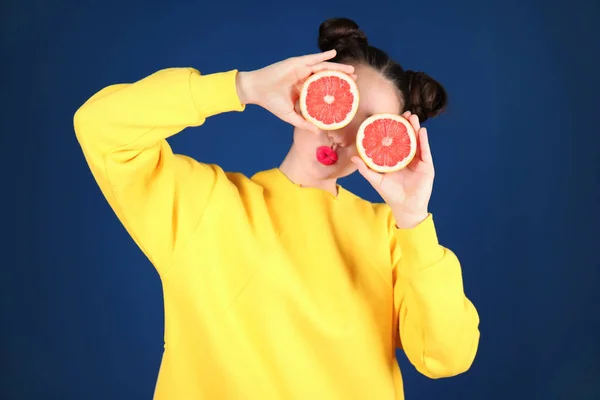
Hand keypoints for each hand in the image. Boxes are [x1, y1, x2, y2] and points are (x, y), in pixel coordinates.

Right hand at [236, 49, 354, 132]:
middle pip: (327, 76)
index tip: (348, 93)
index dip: (335, 89)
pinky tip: (334, 54)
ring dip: (337, 68)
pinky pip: (313, 59)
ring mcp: (301, 69)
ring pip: (323, 67)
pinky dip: (323, 56)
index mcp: (303, 88)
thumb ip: (303, 122)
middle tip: (354, 79)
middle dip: (341, 77)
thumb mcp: (290, 115)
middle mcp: (304, 78)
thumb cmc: (271, 103)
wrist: (257, 91)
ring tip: (350, 70)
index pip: (323, 87)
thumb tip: (317, 131)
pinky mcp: (296, 63)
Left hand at [351, 111, 434, 228]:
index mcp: (395, 159)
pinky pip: (425, 151)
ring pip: (417, 141)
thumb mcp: (376, 179)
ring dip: (415, 129)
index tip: (390, 118)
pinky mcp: (426, 166)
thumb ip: (365, 169)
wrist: (405, 207)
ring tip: (412, 117)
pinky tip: (422, 131)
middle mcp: (407, 157)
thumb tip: (353, 158)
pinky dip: (424, 141)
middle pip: (407, 138)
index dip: (393, 129)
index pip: (395, 141)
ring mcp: (418, 161)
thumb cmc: (390, 194)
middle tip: (404, 112)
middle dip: (406, 125)